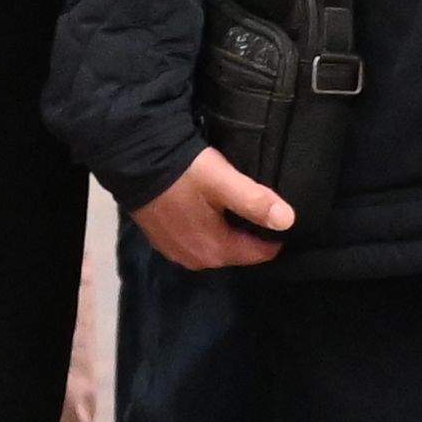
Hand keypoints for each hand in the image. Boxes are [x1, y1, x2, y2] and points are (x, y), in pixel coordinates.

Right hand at [133, 146, 296, 271]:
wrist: (132, 161)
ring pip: (217, 245)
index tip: (278, 210)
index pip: (262, 253)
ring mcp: (176, 252)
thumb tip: (288, 221)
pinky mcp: (162, 240)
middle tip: (256, 202)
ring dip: (226, 229)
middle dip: (250, 232)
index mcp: (216, 251)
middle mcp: (197, 260)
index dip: (275, 234)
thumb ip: (255, 202)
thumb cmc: (183, 172)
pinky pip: (196, 239)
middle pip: (239, 251)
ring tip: (232, 203)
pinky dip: (205, 227)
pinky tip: (204, 207)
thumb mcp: (223, 182)